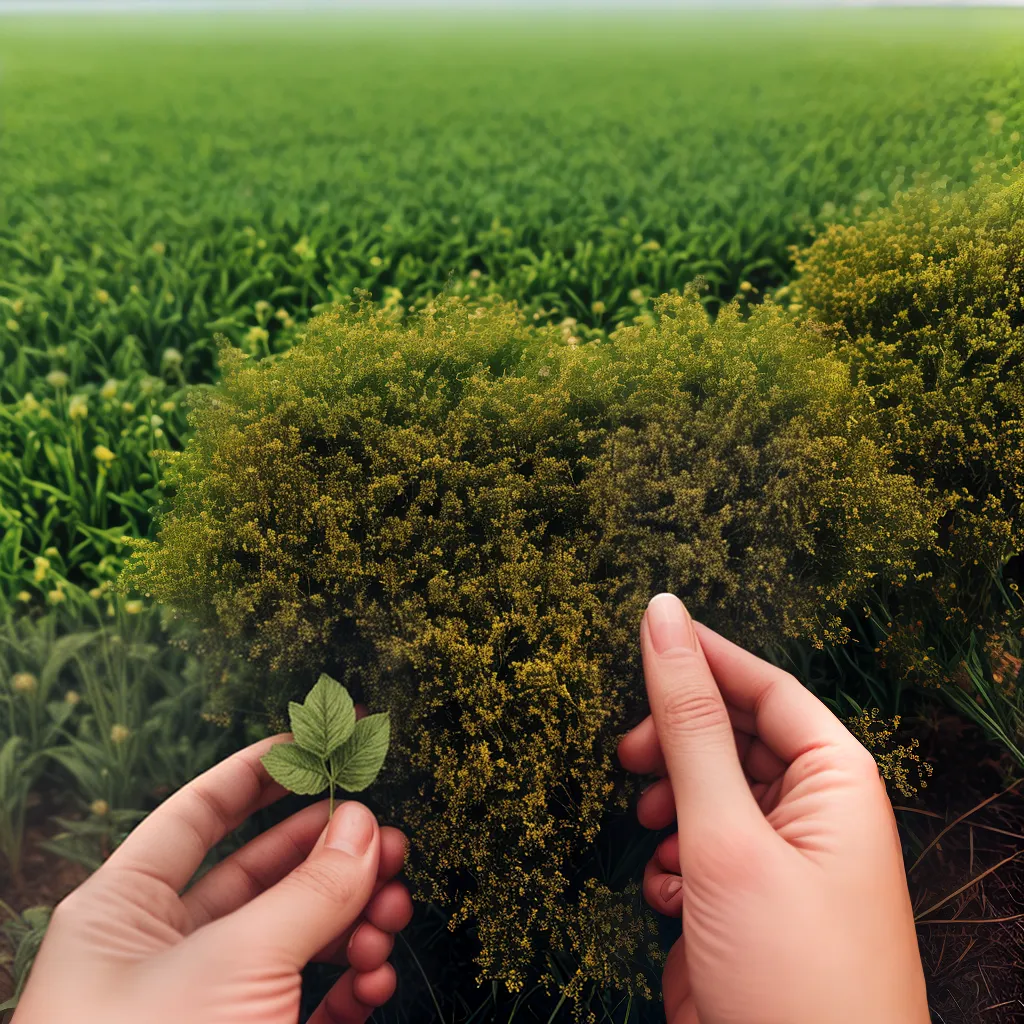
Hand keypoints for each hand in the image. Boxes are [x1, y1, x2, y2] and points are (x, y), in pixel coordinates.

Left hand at [13, 735, 412, 1023]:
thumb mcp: (233, 962)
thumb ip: (309, 891)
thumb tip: (365, 823)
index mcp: (124, 911)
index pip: (197, 815)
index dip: (255, 774)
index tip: (315, 748)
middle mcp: (163, 952)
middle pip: (261, 876)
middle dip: (328, 856)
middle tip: (390, 839)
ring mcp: (209, 1007)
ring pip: (292, 940)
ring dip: (349, 922)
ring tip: (393, 912)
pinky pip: (306, 1003)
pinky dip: (346, 987)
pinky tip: (374, 979)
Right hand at [618, 594, 929, 1023]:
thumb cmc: (792, 975)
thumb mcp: (726, 834)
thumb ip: (689, 722)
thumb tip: (664, 618)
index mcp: (837, 779)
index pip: (764, 685)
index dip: (702, 658)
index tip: (638, 632)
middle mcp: (816, 813)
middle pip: (732, 738)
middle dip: (675, 746)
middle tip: (627, 756)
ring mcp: (781, 864)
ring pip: (708, 796)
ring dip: (670, 810)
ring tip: (654, 837)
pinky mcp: (748, 907)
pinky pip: (700, 853)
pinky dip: (674, 867)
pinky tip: (670, 901)